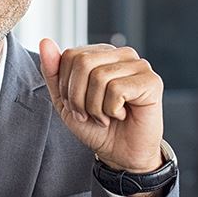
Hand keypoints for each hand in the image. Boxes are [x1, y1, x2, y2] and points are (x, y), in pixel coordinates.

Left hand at [39, 38, 164, 172]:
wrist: (120, 154)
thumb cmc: (96, 127)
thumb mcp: (64, 101)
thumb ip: (53, 72)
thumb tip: (45, 41)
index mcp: (101, 54)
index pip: (70, 55)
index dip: (67, 87)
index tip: (77, 107)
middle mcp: (122, 54)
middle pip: (83, 62)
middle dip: (78, 97)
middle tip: (89, 114)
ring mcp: (139, 65)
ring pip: (99, 77)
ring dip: (95, 107)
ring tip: (106, 116)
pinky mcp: (152, 81)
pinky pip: (117, 89)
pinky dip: (112, 110)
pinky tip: (122, 114)